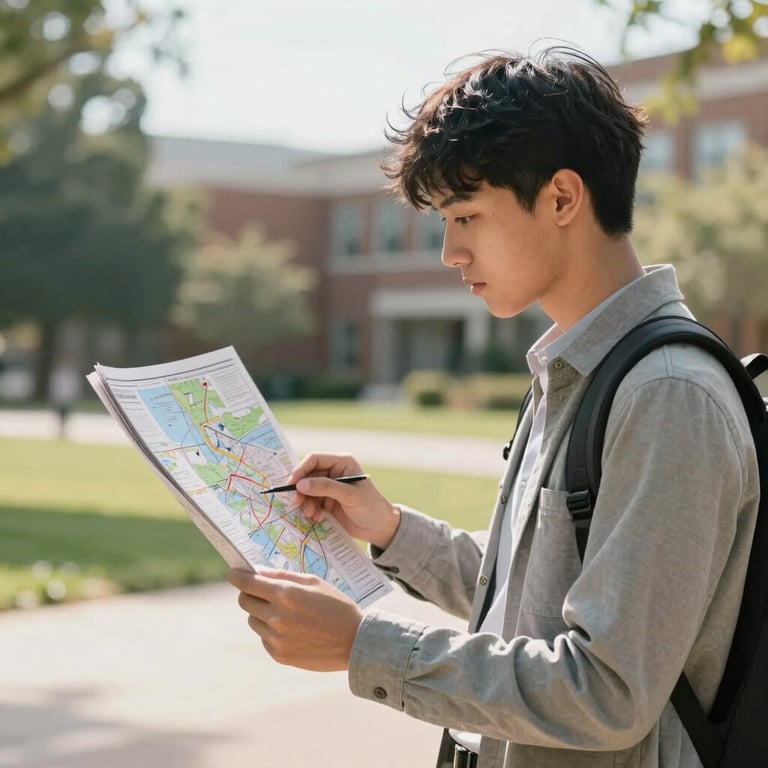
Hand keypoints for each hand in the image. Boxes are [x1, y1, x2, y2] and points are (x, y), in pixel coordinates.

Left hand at [228, 568, 363, 670]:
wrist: (354, 641)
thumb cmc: (336, 605)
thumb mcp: (313, 582)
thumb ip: (283, 576)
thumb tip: (258, 572)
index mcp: (285, 595)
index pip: (247, 583)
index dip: (237, 576)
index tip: (233, 573)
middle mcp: (276, 617)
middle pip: (244, 602)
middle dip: (249, 593)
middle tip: (261, 591)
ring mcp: (276, 639)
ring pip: (253, 620)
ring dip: (261, 613)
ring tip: (285, 612)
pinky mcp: (279, 655)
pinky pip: (264, 638)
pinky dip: (271, 631)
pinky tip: (292, 629)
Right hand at [287, 452, 400, 549]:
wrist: (379, 529)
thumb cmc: (370, 507)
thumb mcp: (349, 495)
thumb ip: (325, 487)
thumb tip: (300, 484)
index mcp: (342, 463)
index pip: (315, 459)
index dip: (301, 470)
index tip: (292, 484)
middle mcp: (334, 472)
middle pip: (308, 475)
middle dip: (301, 489)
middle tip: (296, 503)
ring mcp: (330, 487)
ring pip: (307, 489)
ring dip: (306, 502)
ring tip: (310, 514)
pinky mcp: (327, 501)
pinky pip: (311, 501)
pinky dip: (310, 509)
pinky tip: (316, 517)